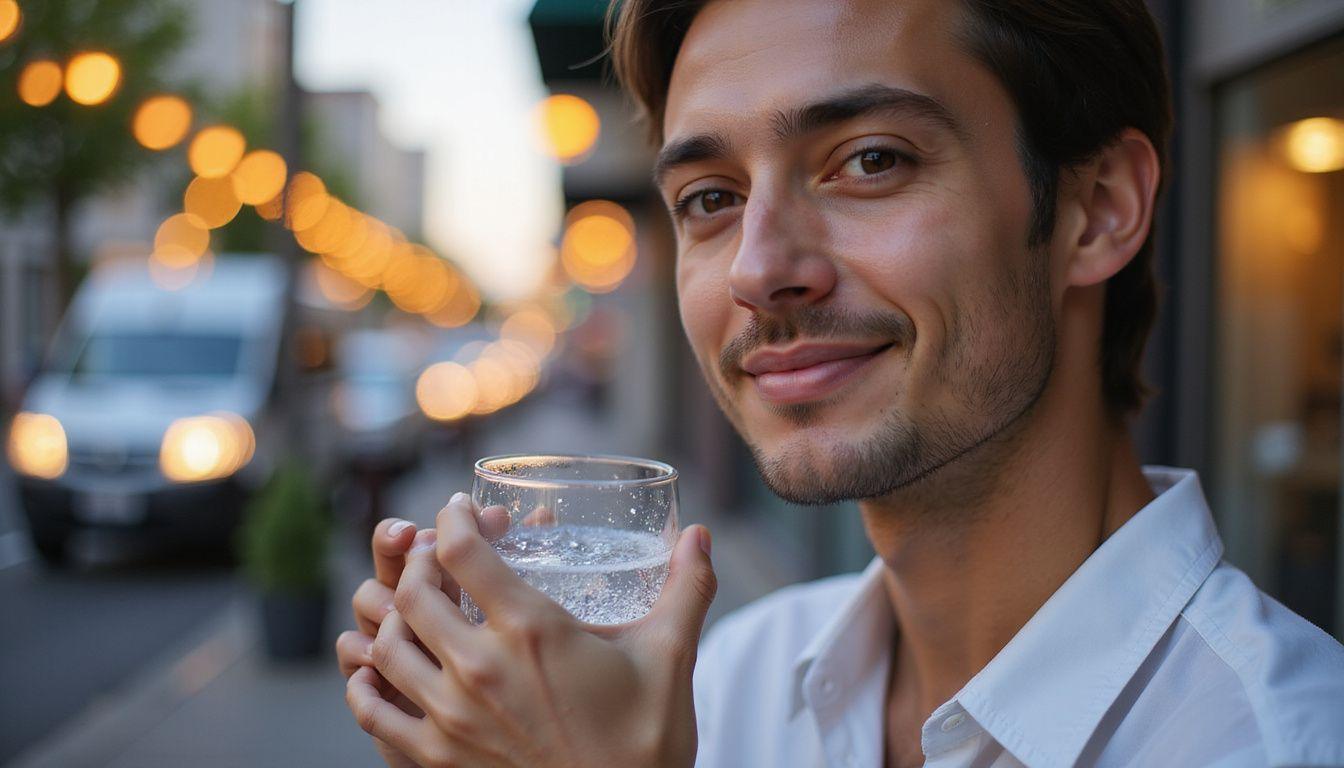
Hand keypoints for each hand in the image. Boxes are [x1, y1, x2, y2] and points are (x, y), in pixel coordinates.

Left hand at [347, 493, 716, 767]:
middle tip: (438, 555)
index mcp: (532, 632)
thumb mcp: (671, 657)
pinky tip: (378, 669)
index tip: (459, 510)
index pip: (463, 551)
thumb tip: (701, 536)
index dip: (453, 518)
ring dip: (391, 616)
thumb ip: (685, 589)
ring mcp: (452, 718)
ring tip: (412, 606)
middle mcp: (481, 669)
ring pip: (386, 646)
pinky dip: (367, 682)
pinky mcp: (436, 760)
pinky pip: (374, 712)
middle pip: (412, 592)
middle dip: (419, 561)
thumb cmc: (647, 742)